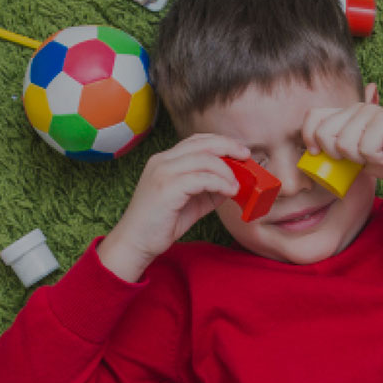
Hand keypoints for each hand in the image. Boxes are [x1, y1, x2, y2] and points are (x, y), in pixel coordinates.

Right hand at [99, 134, 246, 281]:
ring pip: (205, 159)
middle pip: (202, 143)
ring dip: (227, 171)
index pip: (197, 140)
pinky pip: (202, 178)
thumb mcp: (191, 202)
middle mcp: (162, 161)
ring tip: (237, 185)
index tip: (240, 151)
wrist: (136, 242)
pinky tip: (229, 192)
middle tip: (247, 156)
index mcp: (165, 160)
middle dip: (228, 146)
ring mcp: (163, 172)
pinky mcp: (167, 187)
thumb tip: (235, 183)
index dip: (221, 142)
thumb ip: (210, 189)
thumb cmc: (162, 223)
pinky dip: (221, 183)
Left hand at [301, 103, 382, 183]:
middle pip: (323, 132)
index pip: (313, 116)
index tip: (317, 153)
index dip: (308, 136)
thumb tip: (312, 152)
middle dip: (334, 154)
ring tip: (376, 155)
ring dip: (359, 159)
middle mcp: (356, 109)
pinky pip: (365, 148)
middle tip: (356, 159)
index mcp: (346, 115)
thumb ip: (337, 149)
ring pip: (343, 143)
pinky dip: (376, 159)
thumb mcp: (356, 156)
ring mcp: (370, 113)